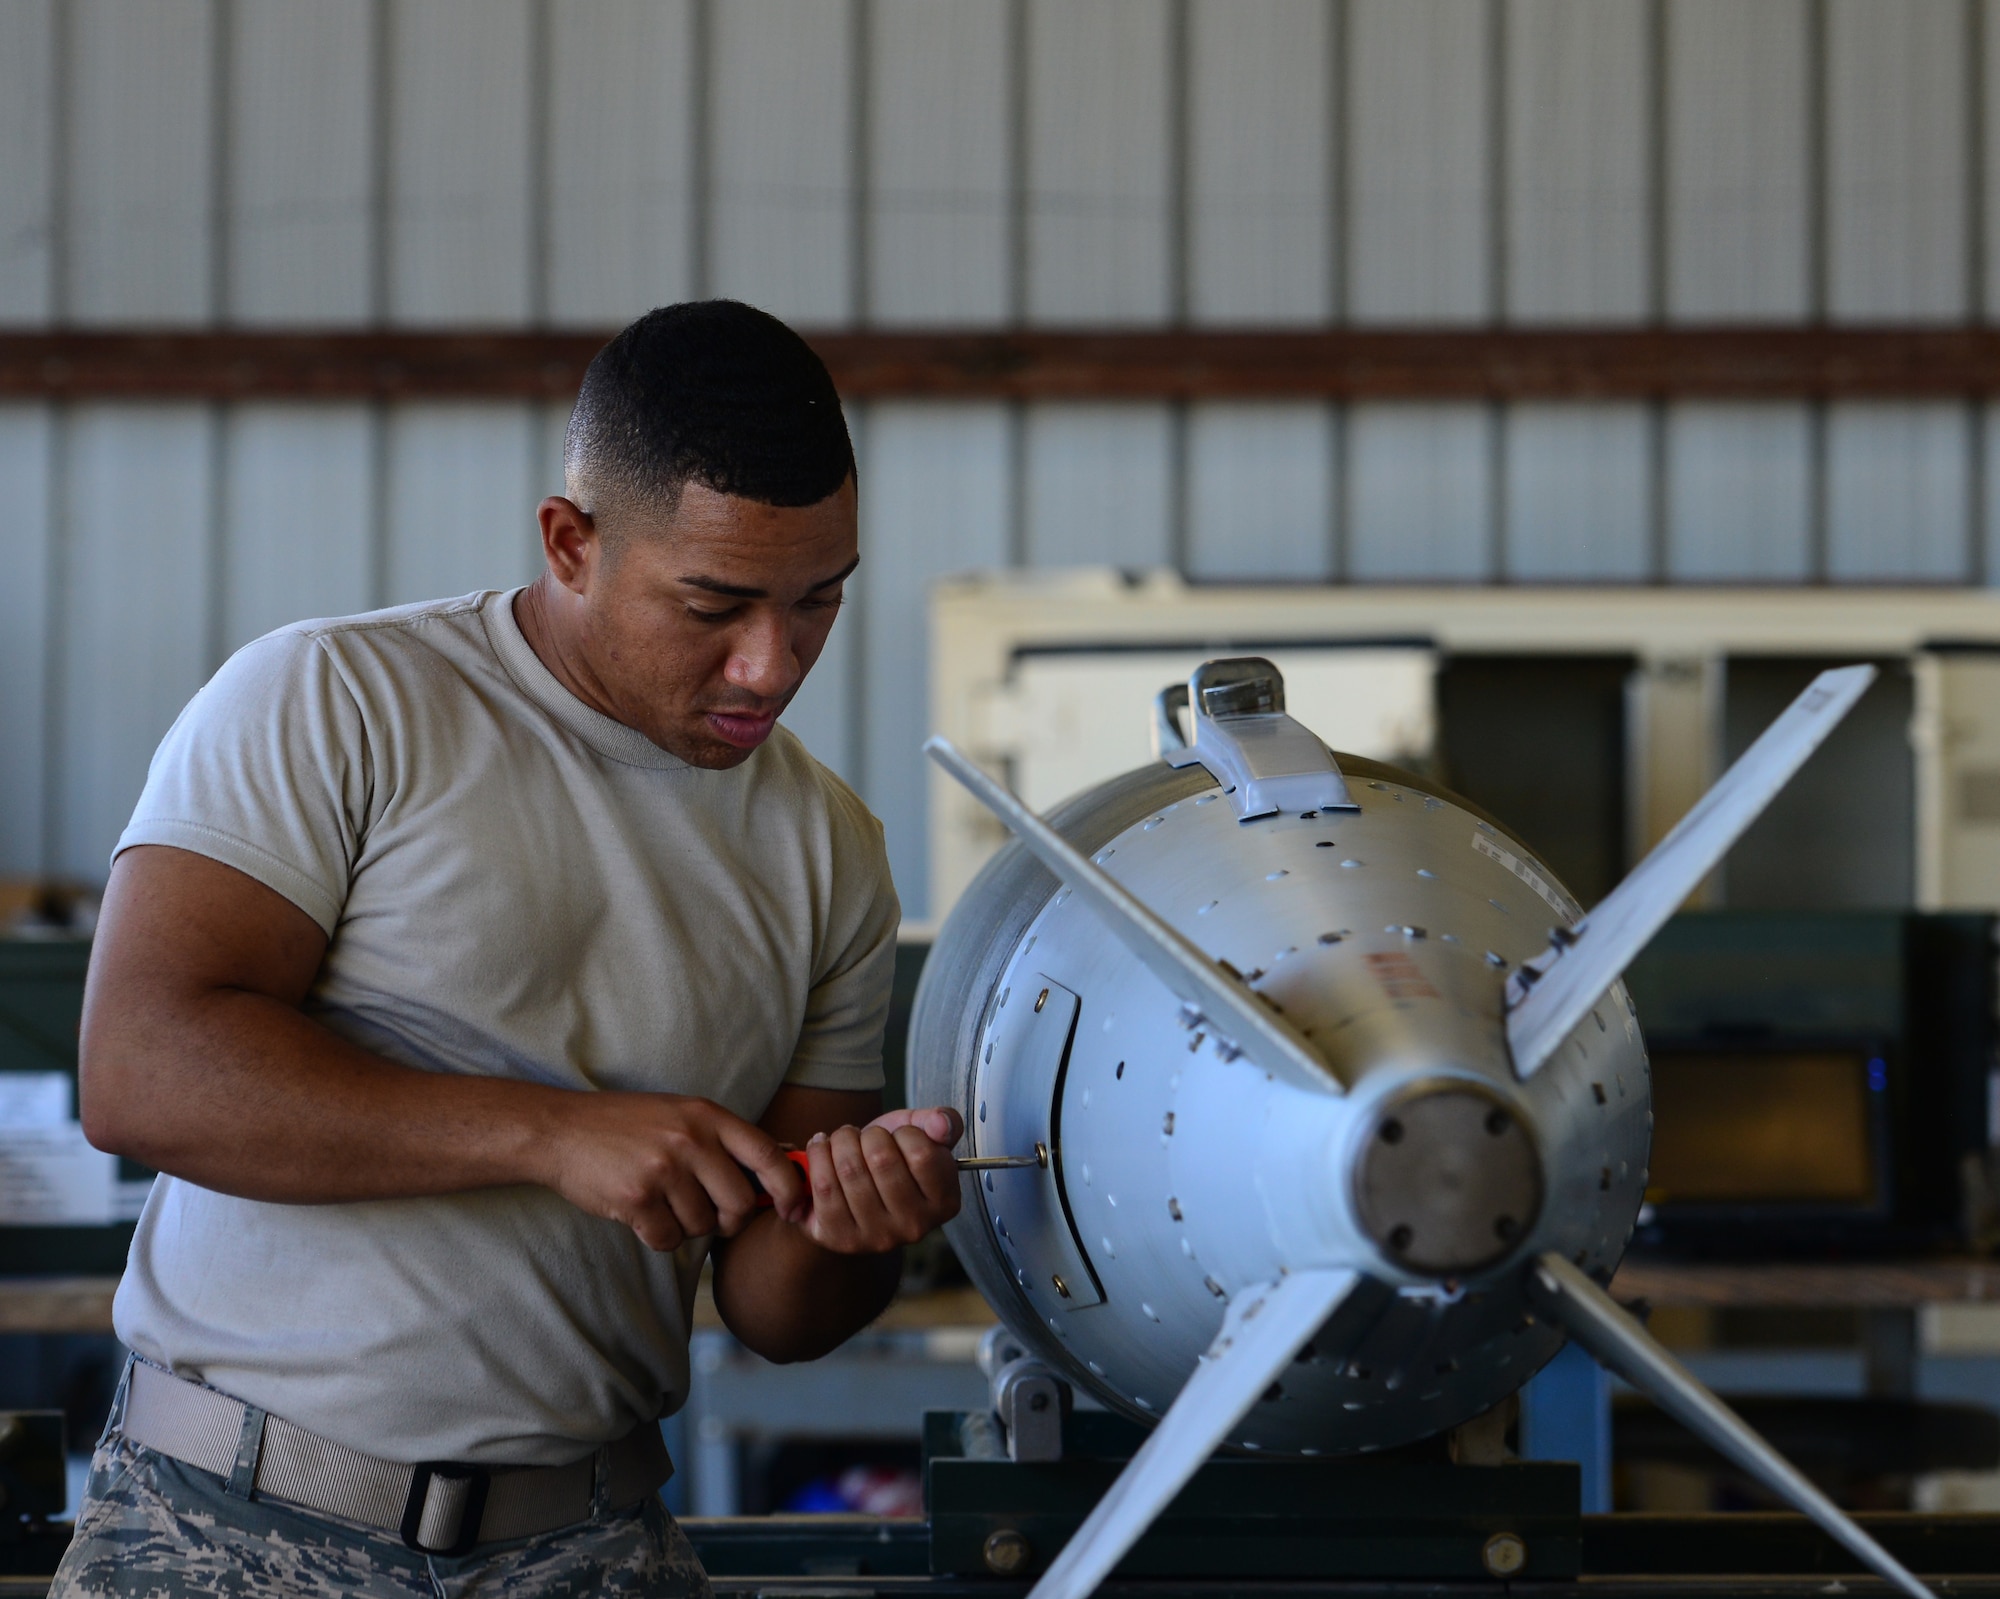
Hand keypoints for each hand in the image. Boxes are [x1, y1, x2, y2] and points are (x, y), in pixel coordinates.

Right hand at [540, 1091, 809, 1250]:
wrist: (562, 1130)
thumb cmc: (627, 1126)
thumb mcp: (681, 1115)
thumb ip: (722, 1140)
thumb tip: (779, 1169)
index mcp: (707, 1116)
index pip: (768, 1155)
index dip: (788, 1187)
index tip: (791, 1207)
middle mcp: (690, 1140)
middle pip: (738, 1202)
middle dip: (728, 1219)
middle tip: (708, 1214)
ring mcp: (663, 1169)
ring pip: (702, 1225)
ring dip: (687, 1226)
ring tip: (663, 1203)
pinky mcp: (637, 1198)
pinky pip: (669, 1239)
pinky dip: (660, 1237)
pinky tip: (643, 1215)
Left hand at [792, 1105, 964, 1253]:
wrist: (854, 1184)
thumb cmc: (893, 1155)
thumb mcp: (921, 1132)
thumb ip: (942, 1121)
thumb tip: (940, 1124)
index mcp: (944, 1202)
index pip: (922, 1154)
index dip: (904, 1133)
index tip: (897, 1136)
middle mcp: (915, 1227)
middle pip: (882, 1160)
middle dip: (868, 1134)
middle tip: (865, 1136)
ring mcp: (877, 1237)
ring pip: (850, 1170)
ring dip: (840, 1141)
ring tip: (843, 1140)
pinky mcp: (841, 1238)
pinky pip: (824, 1186)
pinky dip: (817, 1156)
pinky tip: (821, 1148)